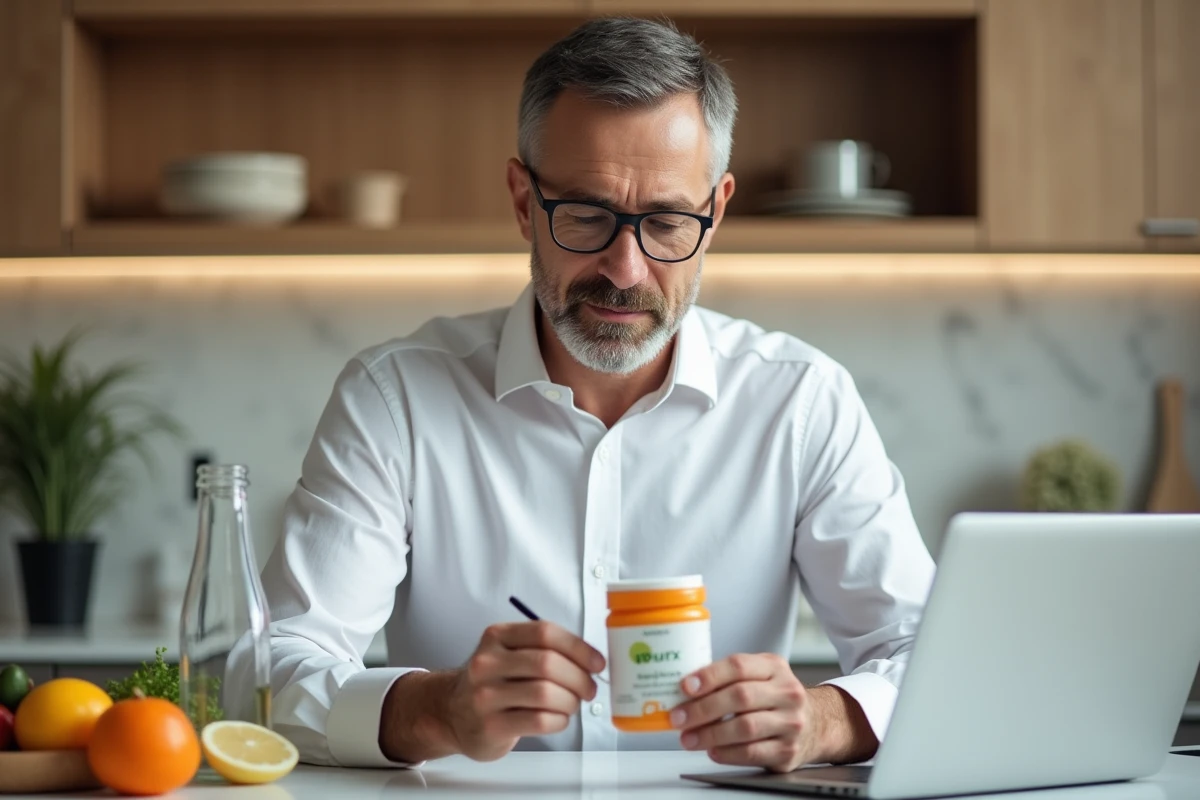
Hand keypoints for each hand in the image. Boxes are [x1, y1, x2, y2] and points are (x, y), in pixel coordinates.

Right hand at [445, 620, 605, 760]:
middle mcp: (487, 662)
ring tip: (572, 705)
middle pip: (548, 663)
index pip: (545, 633)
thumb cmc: (493, 682)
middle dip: (579, 678)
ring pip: (545, 694)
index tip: (597, 662)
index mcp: (497, 636)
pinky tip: (558, 719)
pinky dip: (559, 721)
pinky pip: (539, 721)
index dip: (579, 648)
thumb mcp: (509, 653)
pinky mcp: (490, 726)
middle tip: (588, 689)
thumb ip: (544, 649)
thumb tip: (591, 659)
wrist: (450, 713)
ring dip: (570, 701)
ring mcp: (485, 695)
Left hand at [669, 653, 817, 772]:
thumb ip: (729, 678)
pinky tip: (712, 751)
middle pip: (739, 697)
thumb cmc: (776, 698)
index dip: (709, 676)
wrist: (817, 724)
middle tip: (679, 717)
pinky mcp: (788, 751)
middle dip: (702, 708)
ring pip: (745, 727)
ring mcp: (790, 723)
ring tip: (688, 738)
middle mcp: (786, 693)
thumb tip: (685, 691)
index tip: (685, 686)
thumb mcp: (760, 676)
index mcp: (774, 667)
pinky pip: (752, 752)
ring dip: (710, 734)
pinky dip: (727, 753)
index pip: (739, 666)